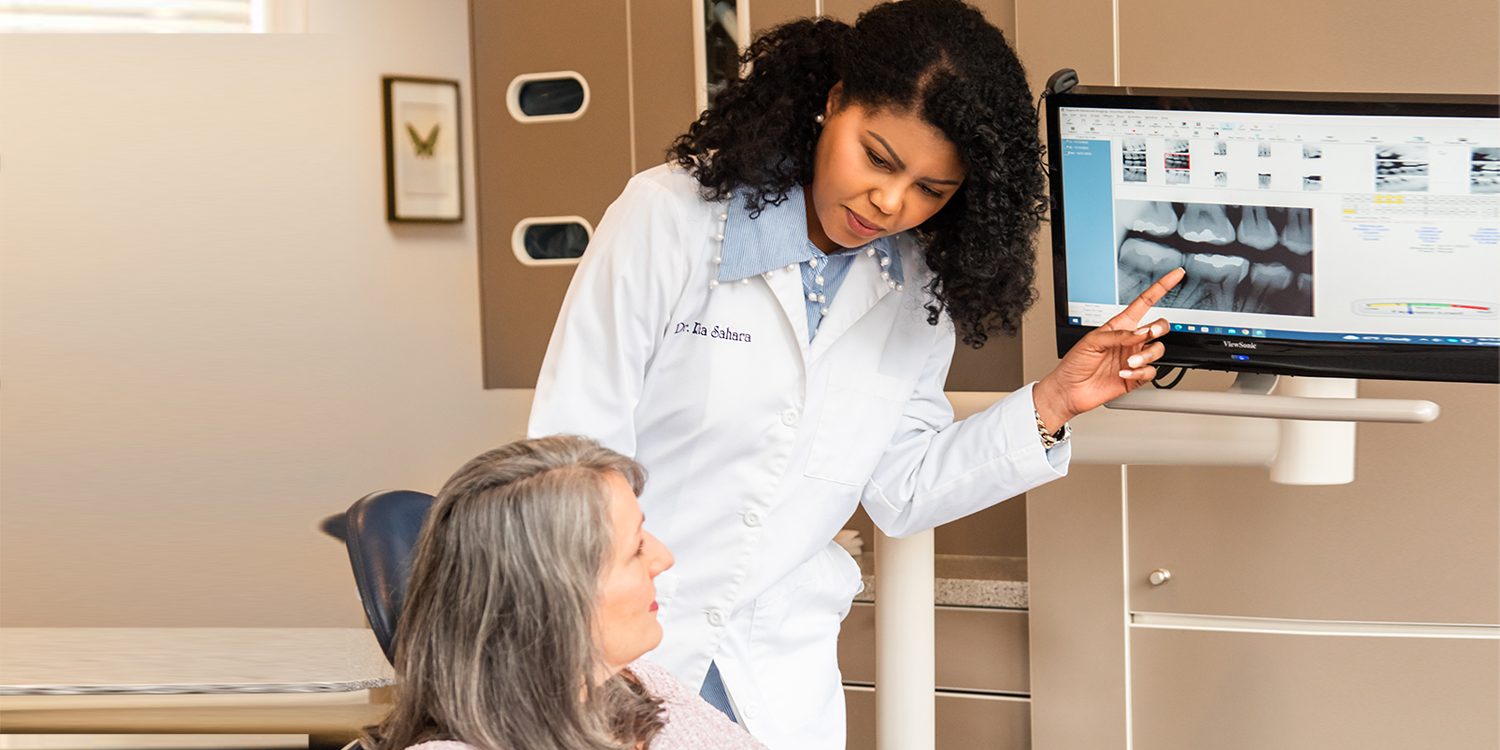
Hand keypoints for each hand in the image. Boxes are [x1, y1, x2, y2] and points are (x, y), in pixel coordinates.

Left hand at [1033, 267, 1184, 430]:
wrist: (1070, 390)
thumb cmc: (1075, 362)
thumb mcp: (1091, 341)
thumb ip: (1118, 335)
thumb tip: (1140, 333)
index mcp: (1120, 325)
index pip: (1145, 302)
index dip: (1161, 287)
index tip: (1176, 274)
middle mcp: (1130, 340)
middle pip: (1159, 327)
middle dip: (1159, 328)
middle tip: (1149, 334)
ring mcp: (1134, 358)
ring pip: (1158, 350)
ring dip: (1146, 355)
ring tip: (1128, 361)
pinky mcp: (1136, 376)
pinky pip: (1151, 372)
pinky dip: (1140, 372)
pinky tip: (1124, 372)